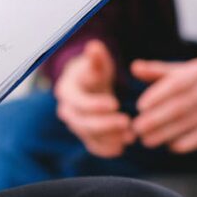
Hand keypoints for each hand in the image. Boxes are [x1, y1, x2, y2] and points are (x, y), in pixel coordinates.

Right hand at [54, 40, 133, 157]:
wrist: (88, 85)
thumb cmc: (93, 70)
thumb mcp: (96, 63)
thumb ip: (96, 58)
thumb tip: (94, 47)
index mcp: (67, 91)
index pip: (78, 102)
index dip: (94, 104)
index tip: (114, 103)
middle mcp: (67, 111)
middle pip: (82, 123)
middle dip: (105, 125)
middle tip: (127, 123)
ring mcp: (75, 125)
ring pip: (89, 136)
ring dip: (109, 138)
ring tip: (130, 136)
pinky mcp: (85, 135)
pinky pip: (93, 146)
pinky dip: (106, 149)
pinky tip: (122, 148)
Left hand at [131, 58, 196, 153]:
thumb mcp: (190, 69)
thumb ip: (160, 71)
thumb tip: (134, 67)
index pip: (175, 84)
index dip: (156, 96)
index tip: (140, 107)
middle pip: (179, 106)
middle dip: (155, 120)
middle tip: (137, 129)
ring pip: (188, 123)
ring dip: (165, 134)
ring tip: (147, 141)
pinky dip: (185, 143)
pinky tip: (170, 146)